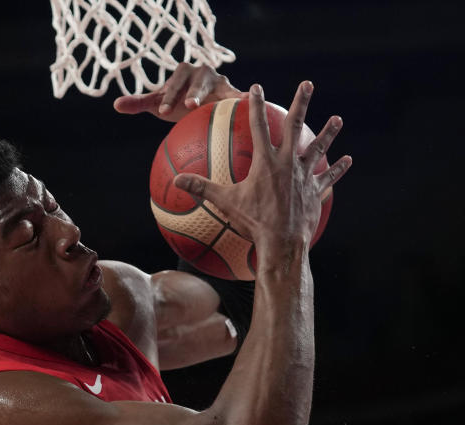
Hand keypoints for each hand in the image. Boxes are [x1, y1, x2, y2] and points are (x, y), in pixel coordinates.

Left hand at [113, 62, 243, 121]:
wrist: (194, 106)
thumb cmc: (173, 104)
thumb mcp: (156, 104)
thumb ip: (137, 103)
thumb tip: (115, 105)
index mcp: (181, 73)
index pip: (173, 84)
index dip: (168, 96)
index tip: (163, 111)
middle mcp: (201, 73)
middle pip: (198, 81)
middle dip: (194, 92)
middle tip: (189, 106)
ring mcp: (219, 81)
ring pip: (220, 86)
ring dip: (223, 94)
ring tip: (229, 102)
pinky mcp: (232, 92)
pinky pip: (237, 95)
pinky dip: (243, 98)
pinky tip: (250, 103)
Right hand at [172, 82, 351, 262]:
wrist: (282, 242)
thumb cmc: (253, 222)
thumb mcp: (225, 203)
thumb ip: (201, 188)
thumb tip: (176, 180)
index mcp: (266, 162)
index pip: (258, 126)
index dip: (255, 105)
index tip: (256, 88)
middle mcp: (288, 163)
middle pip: (295, 126)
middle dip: (301, 102)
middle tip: (307, 84)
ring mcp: (305, 176)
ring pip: (318, 148)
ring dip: (328, 133)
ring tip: (337, 120)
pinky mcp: (315, 191)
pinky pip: (329, 177)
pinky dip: (338, 169)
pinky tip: (347, 160)